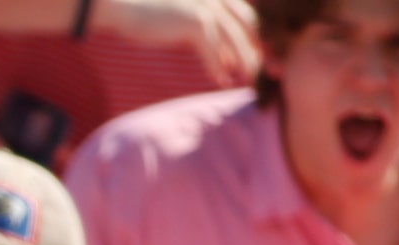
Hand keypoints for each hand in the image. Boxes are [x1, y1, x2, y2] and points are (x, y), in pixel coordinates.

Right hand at [91, 0, 260, 84]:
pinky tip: (222, 82)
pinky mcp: (192, 20)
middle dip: (261, 51)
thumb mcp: (188, 24)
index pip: (248, 17)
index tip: (269, 60)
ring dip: (244, 63)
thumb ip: (210, 37)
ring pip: (234, 39)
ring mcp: (206, 5)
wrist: (126, 6)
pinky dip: (218, 67)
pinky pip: (212, 49)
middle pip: (248, 26)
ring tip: (250, 82)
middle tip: (272, 73)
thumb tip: (227, 61)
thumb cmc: (154, 16)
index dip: (261, 39)